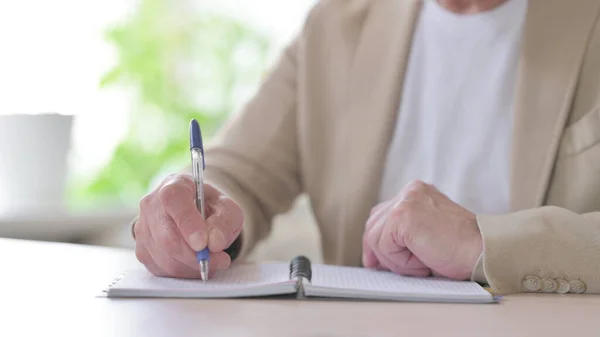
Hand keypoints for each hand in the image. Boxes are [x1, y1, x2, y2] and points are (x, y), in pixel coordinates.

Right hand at [134, 174, 243, 277]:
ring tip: (213, 260)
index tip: (203, 243)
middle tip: (219, 259)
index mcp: (173, 186)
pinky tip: (196, 263)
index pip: (173, 201)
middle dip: (195, 255)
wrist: (195, 213)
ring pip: (165, 258)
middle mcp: (151, 205)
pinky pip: (163, 269)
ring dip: (193, 266)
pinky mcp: (142, 251)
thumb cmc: (209, 207)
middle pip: (167, 237)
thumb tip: (214, 243)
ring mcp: (143, 229)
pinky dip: (185, 272)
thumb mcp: (227, 208)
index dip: (187, 224)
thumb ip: (224, 221)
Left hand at [362, 180, 482, 279]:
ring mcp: (405, 201)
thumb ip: (402, 234)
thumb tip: (372, 254)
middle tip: (394, 269)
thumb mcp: (426, 234)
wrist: (483, 252)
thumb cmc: (460, 250)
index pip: (381, 215)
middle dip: (379, 252)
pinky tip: (423, 262)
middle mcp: (409, 192)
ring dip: (395, 260)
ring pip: (375, 238)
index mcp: (416, 193)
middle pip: (373, 224)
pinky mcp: (403, 215)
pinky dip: (401, 262)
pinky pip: (384, 246)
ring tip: (422, 264)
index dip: (376, 240)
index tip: (374, 261)